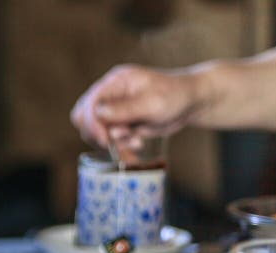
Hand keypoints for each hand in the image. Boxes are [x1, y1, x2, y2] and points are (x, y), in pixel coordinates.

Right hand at [71, 64, 199, 147]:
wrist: (190, 102)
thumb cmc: (175, 95)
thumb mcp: (153, 102)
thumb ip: (125, 108)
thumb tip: (98, 113)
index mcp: (115, 83)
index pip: (90, 103)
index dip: (93, 123)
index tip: (105, 139)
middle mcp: (109, 95)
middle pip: (84, 118)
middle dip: (98, 134)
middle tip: (117, 143)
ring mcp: (113, 110)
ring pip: (95, 132)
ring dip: (113, 142)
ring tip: (135, 142)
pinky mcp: (119, 123)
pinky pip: (109, 139)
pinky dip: (120, 146)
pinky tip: (138, 143)